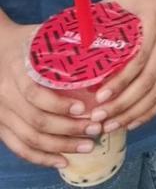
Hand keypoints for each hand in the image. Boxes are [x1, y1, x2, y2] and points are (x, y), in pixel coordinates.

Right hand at [0, 19, 107, 169]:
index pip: (35, 95)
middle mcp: (6, 96)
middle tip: (95, 129)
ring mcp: (2, 113)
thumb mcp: (42, 37)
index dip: (59, 105)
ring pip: (29, 139)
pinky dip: (41, 158)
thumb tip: (102, 45)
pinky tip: (62, 160)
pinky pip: (19, 148)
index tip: (84, 108)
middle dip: (68, 129)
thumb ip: (65, 44)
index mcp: (17, 71)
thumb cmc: (26, 42)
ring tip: (87, 145)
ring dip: (60, 146)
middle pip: (36, 121)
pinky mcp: (1, 126)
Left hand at [93, 0, 155, 133]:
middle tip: (99, 118)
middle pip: (148, 82)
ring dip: (135, 113)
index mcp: (154, 26)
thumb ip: (101, 16)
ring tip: (111, 126)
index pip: (138, 60)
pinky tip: (133, 122)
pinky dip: (151, 111)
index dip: (119, 82)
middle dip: (123, 105)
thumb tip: (70, 36)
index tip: (98, 97)